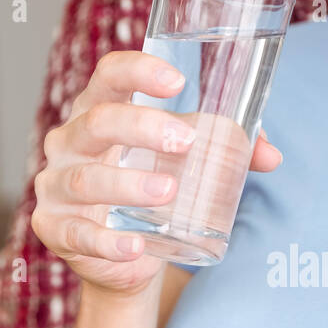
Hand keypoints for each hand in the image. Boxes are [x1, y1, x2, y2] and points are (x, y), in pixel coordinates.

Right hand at [31, 50, 282, 296]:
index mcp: (99, 111)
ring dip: (128, 184)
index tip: (177, 81)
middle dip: (142, 127)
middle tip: (186, 142)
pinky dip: (107, 241)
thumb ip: (228, 153)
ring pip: (86, 179)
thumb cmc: (153, 190)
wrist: (123, 256)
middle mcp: (70, 142)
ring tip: (169, 191)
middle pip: (98, 121)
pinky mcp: (55, 229)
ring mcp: (55, 186)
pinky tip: (134, 246)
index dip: (137, 70)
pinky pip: (78, 234)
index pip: (108, 76)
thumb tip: (272, 156)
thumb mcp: (187, 164)